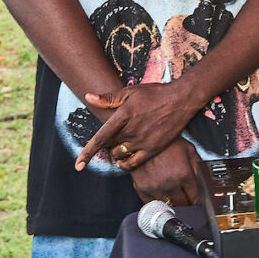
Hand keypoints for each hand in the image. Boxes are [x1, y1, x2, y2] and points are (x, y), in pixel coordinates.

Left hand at [74, 81, 197, 171]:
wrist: (181, 99)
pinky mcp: (153, 148)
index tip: (78, 166)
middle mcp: (132, 131)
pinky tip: (124, 160)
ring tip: (120, 144)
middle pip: (109, 146)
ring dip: (116, 153)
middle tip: (113, 136)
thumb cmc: (155, 93)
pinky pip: (134, 163)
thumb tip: (88, 97)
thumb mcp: (131, 91)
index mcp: (124, 116)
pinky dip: (126, 163)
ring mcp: (143, 141)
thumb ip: (109, 98)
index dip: (87, 153)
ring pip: (120, 155)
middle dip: (107, 144)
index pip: (101, 138)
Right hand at [130, 138, 203, 206]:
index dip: (198, 200)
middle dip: (187, 203)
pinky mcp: (142, 190)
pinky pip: (152, 204)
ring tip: (174, 196)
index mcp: (183, 174)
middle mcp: (169, 184)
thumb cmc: (166, 142)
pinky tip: (161, 194)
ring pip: (168, 207)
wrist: (143, 138)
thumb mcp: (188, 149)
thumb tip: (203, 180)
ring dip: (173, 204)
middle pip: (183, 205)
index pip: (195, 198)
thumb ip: (198, 166)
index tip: (197, 200)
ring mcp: (155, 189)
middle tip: (187, 198)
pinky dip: (157, 202)